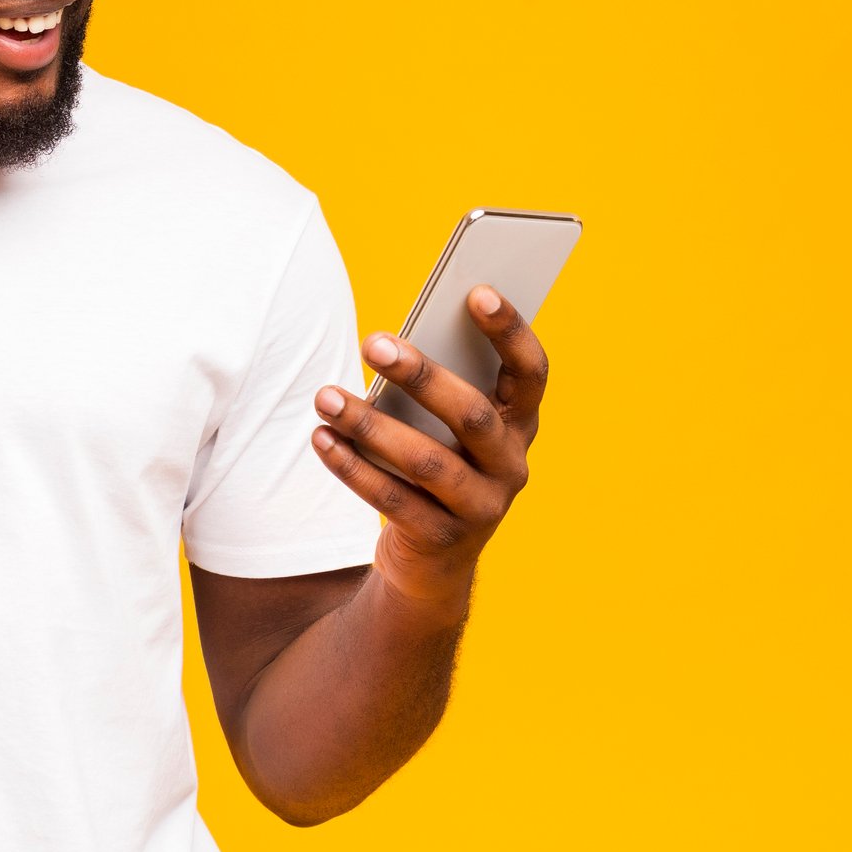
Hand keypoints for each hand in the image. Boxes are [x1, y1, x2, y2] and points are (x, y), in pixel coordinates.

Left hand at [310, 284, 549, 614]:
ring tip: (324, 396)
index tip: (476, 290)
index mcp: (519, 425)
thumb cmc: (434, 463)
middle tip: (372, 342)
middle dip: (421, 376)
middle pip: (473, 415)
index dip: (511, 332)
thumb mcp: (444, 426)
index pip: (531, 373)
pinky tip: (321, 439)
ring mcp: (482, 507)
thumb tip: (392, 345)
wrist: (433, 561)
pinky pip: (392, 499)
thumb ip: (434, 389)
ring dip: (370, 424)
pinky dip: (352, 467)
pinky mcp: (442, 540)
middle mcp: (511, 465)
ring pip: (427, 462)